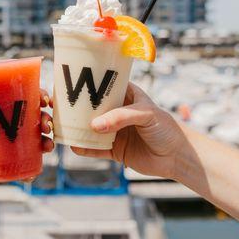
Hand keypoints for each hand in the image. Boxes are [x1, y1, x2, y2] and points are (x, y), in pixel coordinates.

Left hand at [0, 89, 53, 177]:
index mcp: (0, 109)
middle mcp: (8, 125)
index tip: (45, 100)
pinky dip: (31, 170)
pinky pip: (23, 166)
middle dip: (46, 121)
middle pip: (34, 120)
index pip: (24, 99)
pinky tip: (33, 173)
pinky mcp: (5, 163)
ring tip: (47, 147)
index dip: (38, 97)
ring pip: (34, 142)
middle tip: (47, 126)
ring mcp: (8, 144)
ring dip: (45, 143)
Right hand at [71, 82, 185, 178]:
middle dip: (76, 107)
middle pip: (92, 107)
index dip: (87, 83)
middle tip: (60, 105)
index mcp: (126, 95)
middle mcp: (118, 112)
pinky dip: (84, 148)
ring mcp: (115, 131)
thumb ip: (121, 117)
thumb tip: (94, 126)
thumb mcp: (146, 115)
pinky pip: (95, 149)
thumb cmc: (167, 128)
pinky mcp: (115, 150)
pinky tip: (74, 145)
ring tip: (62, 125)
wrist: (178, 157)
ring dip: (77, 127)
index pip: (103, 85)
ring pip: (91, 128)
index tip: (69, 82)